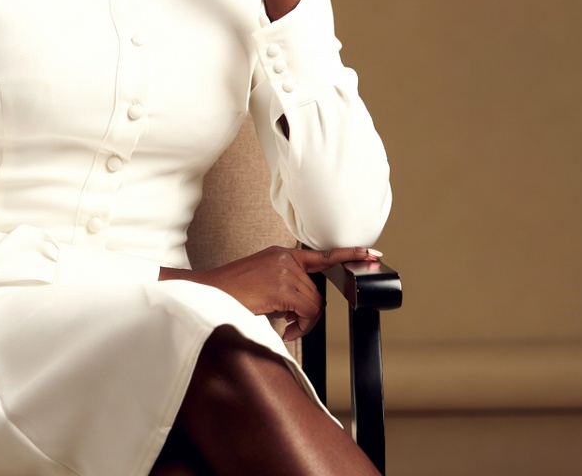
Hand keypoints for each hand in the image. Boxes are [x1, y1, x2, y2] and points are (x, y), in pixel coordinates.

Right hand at [161, 245, 381, 340]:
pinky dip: (302, 326)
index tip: (372, 254)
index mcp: (281, 254)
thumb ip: (285, 287)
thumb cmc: (232, 293)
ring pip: (314, 304)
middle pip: (317, 292)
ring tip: (283, 324)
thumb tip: (301, 310)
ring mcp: (285, 270)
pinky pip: (307, 311)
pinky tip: (285, 326)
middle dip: (308, 313)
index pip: (322, 254)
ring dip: (303, 321)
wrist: (209, 295)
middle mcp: (285, 258)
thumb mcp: (262, 282)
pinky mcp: (283, 285)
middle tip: (292, 325)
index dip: (350, 254)